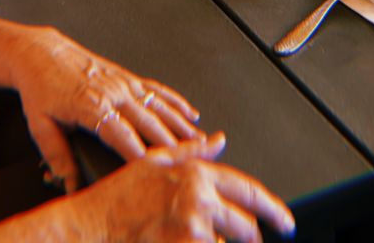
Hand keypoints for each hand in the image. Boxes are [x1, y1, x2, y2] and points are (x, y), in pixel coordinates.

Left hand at [12, 28, 201, 175]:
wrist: (43, 54)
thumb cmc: (41, 89)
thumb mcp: (40, 125)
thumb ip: (58, 155)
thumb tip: (70, 183)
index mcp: (91, 105)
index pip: (120, 134)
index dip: (139, 152)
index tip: (155, 168)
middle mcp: (113, 92)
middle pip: (149, 121)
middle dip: (173, 142)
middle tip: (193, 158)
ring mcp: (124, 83)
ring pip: (160, 105)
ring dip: (182, 124)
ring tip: (202, 140)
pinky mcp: (128, 77)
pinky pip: (158, 89)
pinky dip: (177, 101)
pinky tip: (191, 113)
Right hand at [54, 135, 294, 241]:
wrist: (90, 227)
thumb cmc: (115, 198)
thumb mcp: (155, 163)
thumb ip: (191, 151)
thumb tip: (217, 140)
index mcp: (196, 174)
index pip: (248, 190)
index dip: (272, 207)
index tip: (283, 219)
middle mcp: (199, 200)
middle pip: (245, 225)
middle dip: (250, 236)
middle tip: (251, 240)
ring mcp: (192, 229)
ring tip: (193, 238)